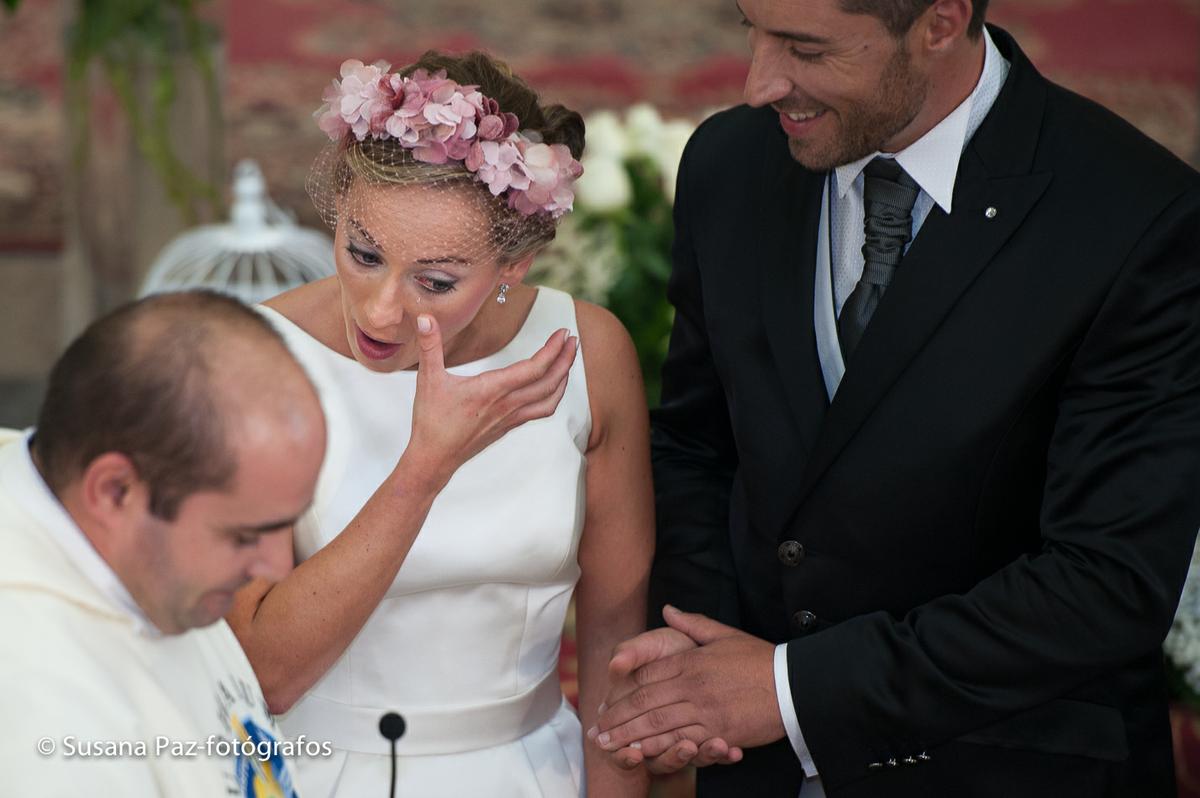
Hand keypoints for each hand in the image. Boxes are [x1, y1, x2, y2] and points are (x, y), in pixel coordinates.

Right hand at [407, 314, 576, 485]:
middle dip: (565, 359)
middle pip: (550, 381)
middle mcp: (507, 404)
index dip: (553, 349)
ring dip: (563, 378)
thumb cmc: (431, 421)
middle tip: (573, 339)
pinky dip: (553, 396)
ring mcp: (511, 417)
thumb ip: (430, 346)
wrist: (434, 459)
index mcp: (492, 389)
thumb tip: (424, 318)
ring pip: (550, 399)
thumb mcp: (428, 379)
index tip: (563, 332)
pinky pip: (541, 411)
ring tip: (568, 359)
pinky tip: (552, 387)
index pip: (534, 367)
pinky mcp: (509, 426)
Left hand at [594, 606, 784, 769]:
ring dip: (630, 737)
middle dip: (617, 719)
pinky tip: (643, 755)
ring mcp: (705, 711)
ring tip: (610, 746)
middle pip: (645, 702)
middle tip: (596, 732)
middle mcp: (693, 686)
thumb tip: (668, 610)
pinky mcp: (719, 732)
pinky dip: (660, 749)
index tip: (606, 703)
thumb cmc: (759, 658)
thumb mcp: (724, 634)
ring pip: (659, 725)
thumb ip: (692, 624)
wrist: (792, 684)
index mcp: (691, 661)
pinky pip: (683, 742)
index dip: (622, 692)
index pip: (647, 676)